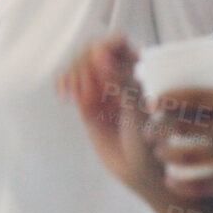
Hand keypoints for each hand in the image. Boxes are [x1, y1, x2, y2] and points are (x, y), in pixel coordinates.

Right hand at [58, 35, 162, 201]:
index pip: (117, 42)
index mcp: (137, 70)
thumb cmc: (150, 139)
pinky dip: (64, 82)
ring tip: (77, 97)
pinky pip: (70, 82)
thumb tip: (99, 53)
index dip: (103, 46)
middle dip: (85, 65)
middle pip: (92, 51)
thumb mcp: (137, 107)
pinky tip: (63, 93)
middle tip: (86, 89)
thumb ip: (119, 79)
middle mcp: (118, 74)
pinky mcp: (86, 102)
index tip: (96, 60)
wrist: (139, 170)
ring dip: (74, 75)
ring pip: (79, 65)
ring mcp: (101, 88)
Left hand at [148, 87, 212, 198]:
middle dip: (159, 128)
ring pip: (188, 154)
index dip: (169, 98)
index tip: (151, 102)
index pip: (197, 96)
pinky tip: (171, 181)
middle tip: (148, 130)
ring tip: (158, 153)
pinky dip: (183, 183)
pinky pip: (204, 183)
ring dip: (166, 154)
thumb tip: (204, 103)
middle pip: (184, 125)